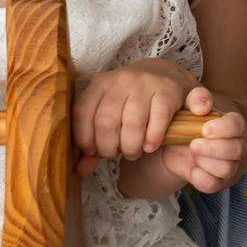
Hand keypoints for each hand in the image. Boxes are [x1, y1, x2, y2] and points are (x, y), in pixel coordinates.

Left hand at [72, 59, 190, 180]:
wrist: (162, 76)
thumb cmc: (129, 103)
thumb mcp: (108, 116)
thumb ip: (93, 143)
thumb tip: (79, 170)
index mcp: (98, 84)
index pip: (81, 112)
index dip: (83, 137)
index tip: (91, 151)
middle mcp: (119, 81)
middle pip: (106, 122)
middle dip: (108, 148)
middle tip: (115, 154)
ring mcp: (144, 84)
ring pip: (132, 124)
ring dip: (130, 147)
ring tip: (132, 152)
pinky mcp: (167, 92)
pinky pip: (158, 120)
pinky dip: (152, 139)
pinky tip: (150, 146)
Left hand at [160, 88, 246, 193]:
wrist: (181, 142)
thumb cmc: (191, 121)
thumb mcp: (191, 105)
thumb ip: (197, 99)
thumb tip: (202, 106)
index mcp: (233, 125)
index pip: (236, 126)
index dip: (222, 129)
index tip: (204, 129)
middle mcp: (237, 146)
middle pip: (235, 150)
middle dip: (212, 148)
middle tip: (192, 144)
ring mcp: (229, 166)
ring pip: (226, 168)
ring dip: (206, 162)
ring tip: (192, 153)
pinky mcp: (217, 182)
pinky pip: (213, 184)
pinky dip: (200, 178)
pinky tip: (191, 168)